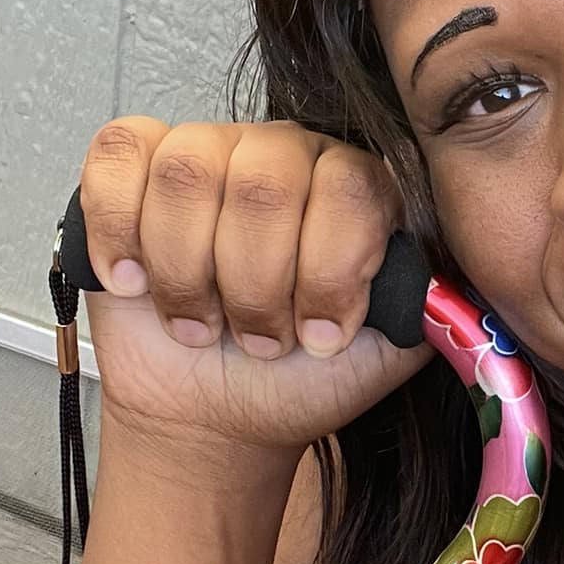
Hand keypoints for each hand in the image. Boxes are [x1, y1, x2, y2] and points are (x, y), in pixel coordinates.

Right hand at [74, 117, 434, 462]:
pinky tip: (136, 281)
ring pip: (187, 174)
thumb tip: (446, 271)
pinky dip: (119, 231)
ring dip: (188, 275)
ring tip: (201, 323)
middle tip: (259, 339)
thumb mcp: (388, 352)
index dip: (327, 273)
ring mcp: (208, 151)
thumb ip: (428, 304)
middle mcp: (285, 153)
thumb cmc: (299, 377)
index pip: (350, 187)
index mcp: (354, 185)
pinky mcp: (132, 167)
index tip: (320, 335)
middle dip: (256, 286)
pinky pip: (116, 158)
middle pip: (264, 184)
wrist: (217, 411)